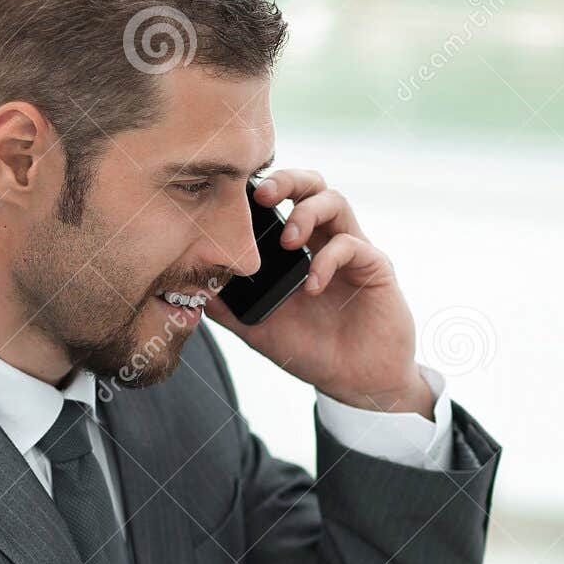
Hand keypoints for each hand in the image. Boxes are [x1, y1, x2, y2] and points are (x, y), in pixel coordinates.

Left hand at [201, 169, 433, 416]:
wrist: (356, 382)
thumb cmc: (313, 350)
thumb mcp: (259, 328)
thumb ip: (228, 308)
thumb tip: (188, 290)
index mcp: (300, 247)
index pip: (283, 200)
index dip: (263, 188)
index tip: (235, 195)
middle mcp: (326, 240)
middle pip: (312, 185)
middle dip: (286, 180)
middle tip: (261, 195)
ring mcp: (353, 251)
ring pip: (335, 202)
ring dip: (306, 214)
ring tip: (287, 242)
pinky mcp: (375, 267)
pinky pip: (352, 245)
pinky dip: (326, 260)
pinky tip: (311, 286)